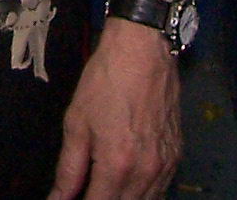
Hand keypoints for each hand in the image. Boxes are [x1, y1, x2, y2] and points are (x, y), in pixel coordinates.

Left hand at [49, 18, 180, 199]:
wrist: (142, 50)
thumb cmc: (105, 81)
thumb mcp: (76, 123)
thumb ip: (69, 168)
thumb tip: (59, 198)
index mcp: (117, 164)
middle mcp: (146, 172)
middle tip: (88, 191)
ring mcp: (166, 165)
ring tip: (104, 189)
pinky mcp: (178, 155)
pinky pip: (162, 189)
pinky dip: (144, 194)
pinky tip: (128, 184)